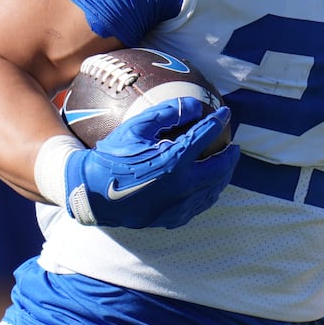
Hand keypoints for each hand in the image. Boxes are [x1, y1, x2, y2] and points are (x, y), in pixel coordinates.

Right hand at [62, 98, 238, 228]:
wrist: (89, 193)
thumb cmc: (111, 157)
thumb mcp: (135, 128)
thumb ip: (166, 113)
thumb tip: (194, 105)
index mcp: (173, 161)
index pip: (205, 136)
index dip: (218, 122)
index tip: (226, 114)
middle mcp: (181, 186)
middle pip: (220, 169)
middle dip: (231, 157)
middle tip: (234, 147)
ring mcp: (177, 206)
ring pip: (212, 190)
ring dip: (222, 176)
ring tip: (224, 166)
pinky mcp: (171, 219)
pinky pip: (198, 206)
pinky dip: (207, 194)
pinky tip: (206, 188)